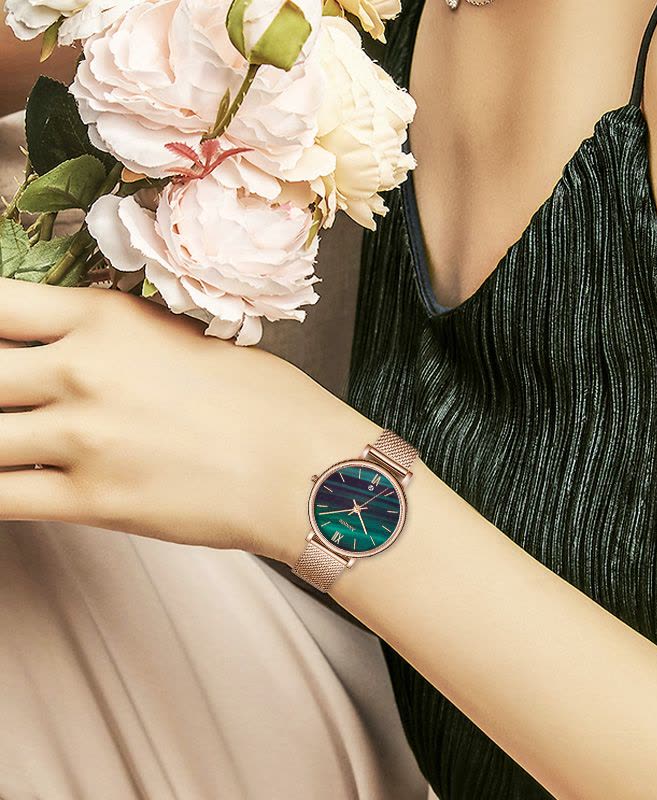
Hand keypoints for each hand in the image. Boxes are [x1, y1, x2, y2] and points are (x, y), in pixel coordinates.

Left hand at [0, 277, 352, 560]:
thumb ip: (111, 340)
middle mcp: (82, 370)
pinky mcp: (92, 501)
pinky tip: (8, 485)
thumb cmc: (266, 401)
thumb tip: (62, 352)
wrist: (304, 468)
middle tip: (7, 402)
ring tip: (9, 446)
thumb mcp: (183, 339)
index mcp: (107, 317)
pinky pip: (0, 498)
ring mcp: (82, 438)